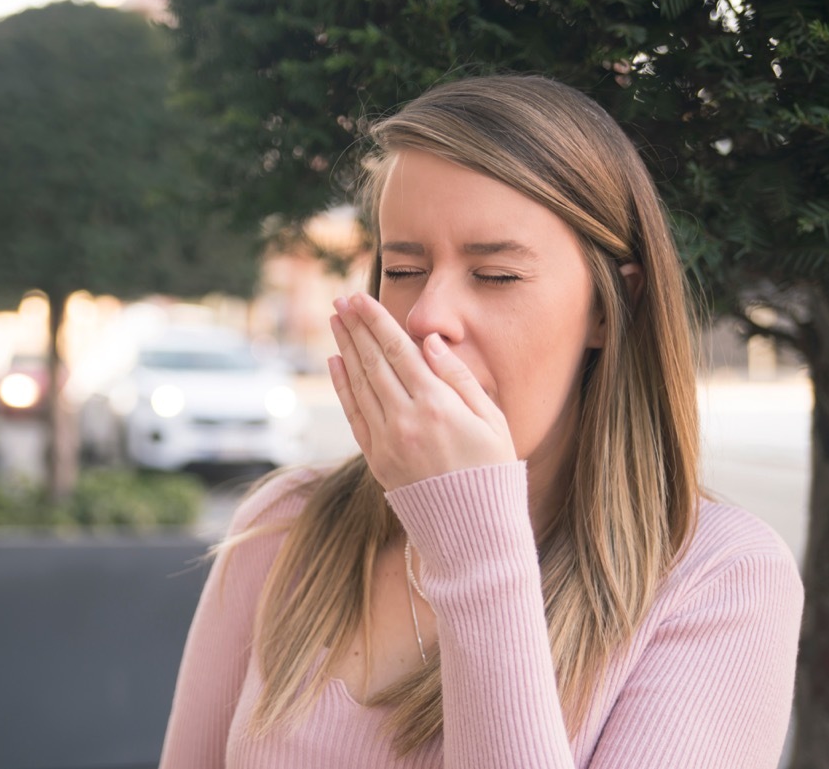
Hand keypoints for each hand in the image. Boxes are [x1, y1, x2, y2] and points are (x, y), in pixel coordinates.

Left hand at [328, 292, 515, 490]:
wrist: (473, 530)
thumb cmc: (491, 470)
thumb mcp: (492, 420)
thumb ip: (460, 378)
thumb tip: (430, 342)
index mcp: (438, 405)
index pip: (399, 351)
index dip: (376, 322)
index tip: (360, 298)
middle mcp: (406, 420)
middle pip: (374, 362)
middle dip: (356, 327)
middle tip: (341, 300)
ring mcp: (387, 441)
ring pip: (359, 384)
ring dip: (345, 349)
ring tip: (336, 322)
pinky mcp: (377, 459)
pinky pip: (354, 415)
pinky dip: (342, 386)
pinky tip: (336, 363)